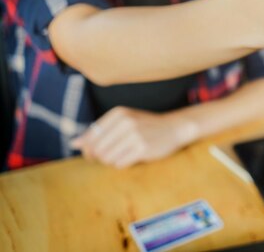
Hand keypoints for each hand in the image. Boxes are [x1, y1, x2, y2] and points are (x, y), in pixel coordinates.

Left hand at [70, 107, 195, 168]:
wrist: (175, 128)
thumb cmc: (146, 126)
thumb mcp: (123, 122)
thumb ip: (98, 132)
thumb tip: (74, 143)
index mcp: (118, 113)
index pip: (91, 136)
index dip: (89, 149)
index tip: (95, 153)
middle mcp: (125, 122)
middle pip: (97, 149)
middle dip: (101, 157)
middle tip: (113, 155)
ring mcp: (135, 135)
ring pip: (107, 158)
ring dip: (113, 161)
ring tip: (124, 154)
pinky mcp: (143, 148)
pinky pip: (120, 163)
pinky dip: (123, 164)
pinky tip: (132, 157)